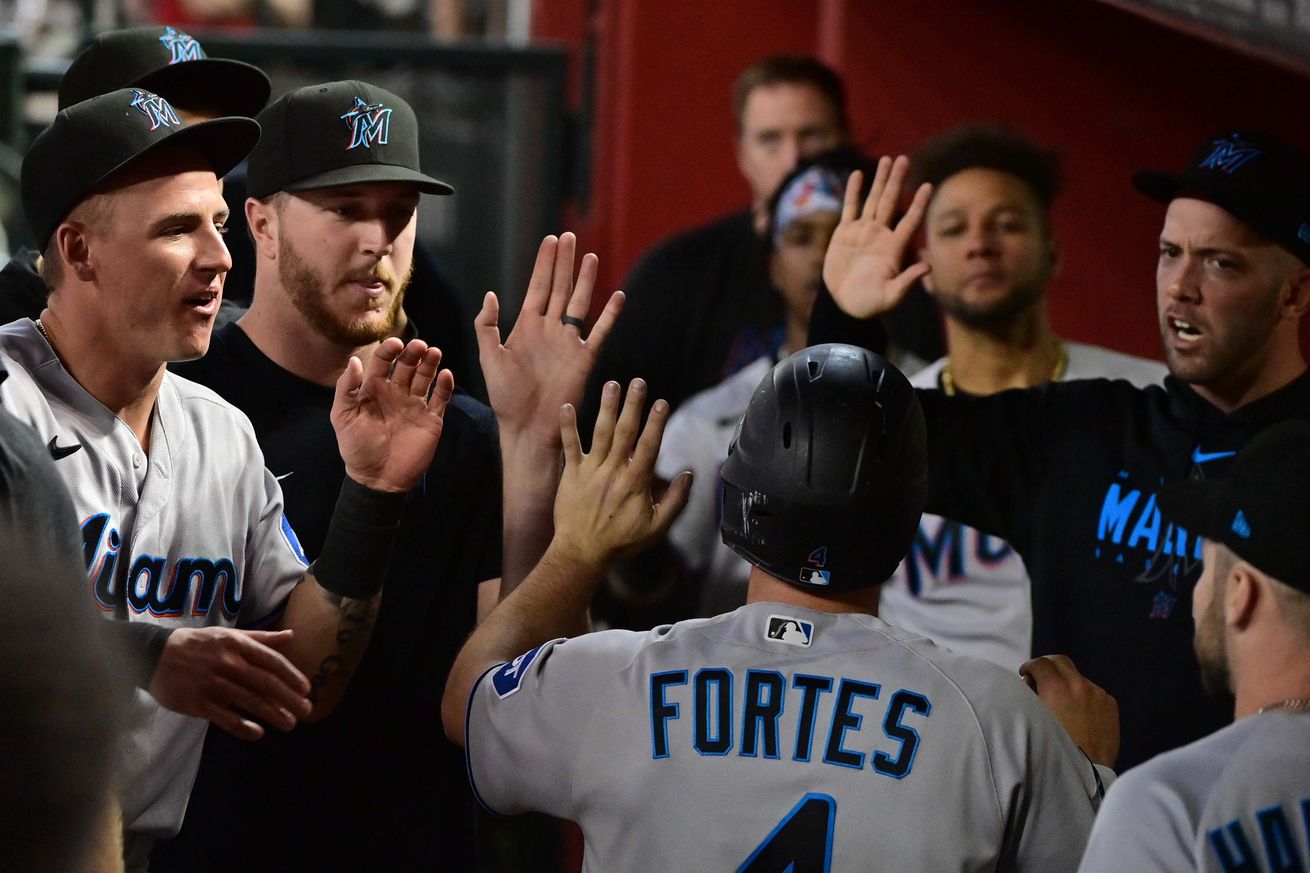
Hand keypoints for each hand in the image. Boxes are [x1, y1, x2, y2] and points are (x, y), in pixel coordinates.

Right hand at [148, 627, 312, 740]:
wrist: (155, 655)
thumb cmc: (198, 644)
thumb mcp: (229, 635)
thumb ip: (261, 638)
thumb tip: (291, 635)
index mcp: (237, 645)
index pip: (271, 661)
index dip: (291, 676)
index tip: (306, 690)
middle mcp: (227, 663)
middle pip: (265, 683)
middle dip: (289, 699)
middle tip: (306, 711)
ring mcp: (212, 684)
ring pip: (249, 702)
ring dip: (273, 714)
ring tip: (290, 723)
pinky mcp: (197, 703)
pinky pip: (225, 717)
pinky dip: (243, 726)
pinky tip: (258, 733)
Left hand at [331, 337, 455, 491]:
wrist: (379, 479)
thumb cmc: (357, 448)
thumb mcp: (344, 417)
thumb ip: (347, 389)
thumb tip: (355, 360)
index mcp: (374, 390)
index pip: (383, 362)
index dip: (389, 351)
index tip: (395, 343)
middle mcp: (396, 393)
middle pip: (407, 366)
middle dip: (413, 353)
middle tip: (419, 345)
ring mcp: (415, 405)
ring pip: (425, 378)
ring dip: (430, 364)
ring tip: (434, 352)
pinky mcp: (432, 419)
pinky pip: (441, 399)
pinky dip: (445, 386)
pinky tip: (446, 375)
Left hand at [476, 232, 623, 445]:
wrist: (528, 427)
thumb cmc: (506, 398)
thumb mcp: (490, 358)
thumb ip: (488, 327)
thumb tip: (492, 295)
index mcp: (526, 327)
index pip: (538, 287)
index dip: (544, 264)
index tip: (550, 240)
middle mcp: (549, 330)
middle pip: (560, 288)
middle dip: (565, 263)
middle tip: (569, 237)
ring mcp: (568, 342)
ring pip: (580, 303)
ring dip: (585, 281)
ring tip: (590, 257)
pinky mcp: (584, 358)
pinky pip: (599, 332)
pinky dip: (610, 314)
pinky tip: (618, 296)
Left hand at [552, 379, 691, 571]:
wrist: (582, 552)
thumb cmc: (621, 541)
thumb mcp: (656, 527)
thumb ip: (676, 501)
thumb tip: (689, 474)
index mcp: (635, 482)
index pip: (649, 446)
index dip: (656, 423)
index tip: (662, 402)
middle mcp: (613, 471)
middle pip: (625, 432)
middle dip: (633, 405)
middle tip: (638, 382)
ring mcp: (590, 471)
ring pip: (600, 433)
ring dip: (606, 407)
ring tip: (611, 384)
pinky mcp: (571, 474)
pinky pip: (569, 446)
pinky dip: (567, 426)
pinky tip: (567, 405)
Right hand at [822, 155, 933, 318]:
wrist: (845, 306)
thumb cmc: (870, 304)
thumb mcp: (891, 297)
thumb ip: (907, 282)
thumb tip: (928, 267)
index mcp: (894, 248)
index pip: (910, 221)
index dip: (919, 204)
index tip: (928, 186)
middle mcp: (881, 235)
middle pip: (891, 202)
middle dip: (897, 181)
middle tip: (904, 159)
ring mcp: (863, 232)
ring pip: (873, 200)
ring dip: (880, 180)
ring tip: (887, 159)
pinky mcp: (844, 234)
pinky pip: (850, 208)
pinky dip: (853, 191)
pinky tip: (858, 174)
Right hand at [1020, 654, 1119, 766]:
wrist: (1088, 772)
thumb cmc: (1055, 749)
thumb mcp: (1036, 719)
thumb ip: (1033, 696)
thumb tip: (1032, 684)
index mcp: (1057, 689)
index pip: (1041, 663)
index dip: (1030, 666)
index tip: (1026, 674)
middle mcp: (1079, 686)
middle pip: (1061, 661)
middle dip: (1048, 666)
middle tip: (1041, 678)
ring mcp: (1098, 694)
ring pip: (1078, 678)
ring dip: (1067, 683)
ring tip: (1063, 703)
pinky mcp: (1111, 704)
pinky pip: (1094, 692)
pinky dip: (1084, 696)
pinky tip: (1080, 714)